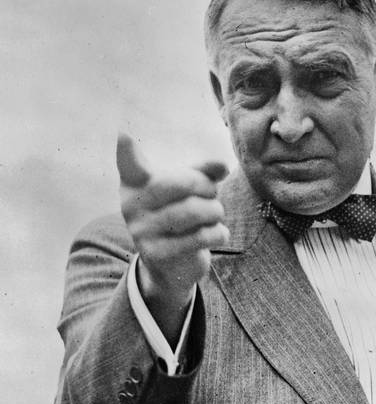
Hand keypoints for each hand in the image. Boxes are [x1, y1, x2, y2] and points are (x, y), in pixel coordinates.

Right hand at [117, 134, 228, 340]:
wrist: (170, 267)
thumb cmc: (179, 218)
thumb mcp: (187, 192)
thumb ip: (203, 173)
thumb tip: (223, 166)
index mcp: (135, 184)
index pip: (130, 166)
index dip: (127, 152)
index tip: (124, 135)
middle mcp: (132, 206)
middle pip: (180, 185)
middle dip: (206, 187)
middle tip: (213, 194)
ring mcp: (142, 232)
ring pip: (193, 212)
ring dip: (215, 212)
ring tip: (216, 214)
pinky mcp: (158, 254)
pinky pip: (199, 237)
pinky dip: (218, 233)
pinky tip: (218, 233)